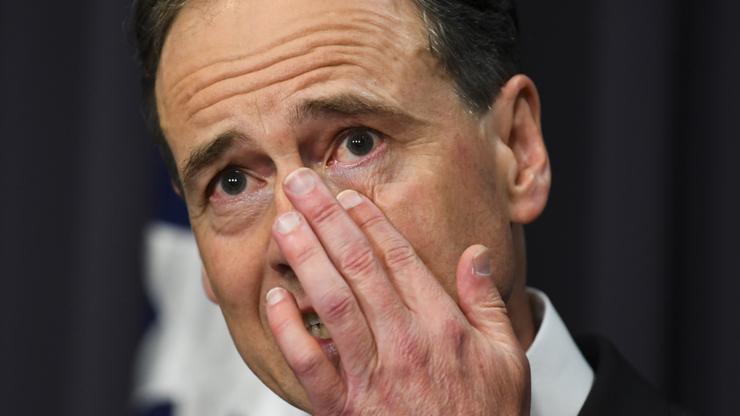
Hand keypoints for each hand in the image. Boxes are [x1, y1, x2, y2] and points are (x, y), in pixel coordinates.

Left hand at [265, 168, 529, 414]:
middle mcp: (405, 342)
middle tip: (299, 183)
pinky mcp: (343, 408)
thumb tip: (476, 255)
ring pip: (332, 303)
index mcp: (442, 326)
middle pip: (359, 266)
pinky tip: (274, 299)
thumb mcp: (508, 359)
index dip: (370, 221)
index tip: (347, 195)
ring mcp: (372, 375)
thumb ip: (487, 303)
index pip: (399, 259)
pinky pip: (309, 364)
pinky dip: (289, 330)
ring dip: (305, 258)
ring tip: (284, 223)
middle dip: (326, 219)